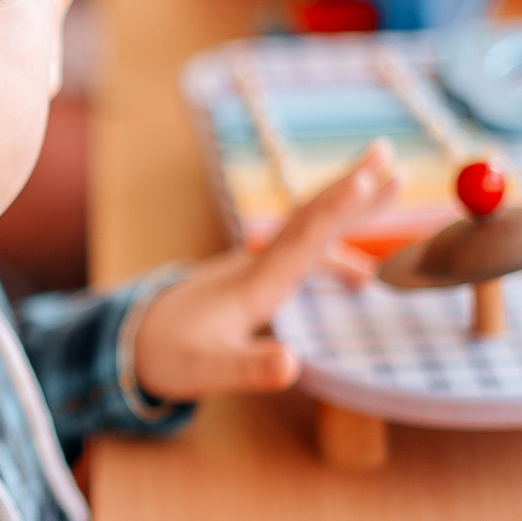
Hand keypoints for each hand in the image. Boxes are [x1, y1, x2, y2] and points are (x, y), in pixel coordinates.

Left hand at [132, 140, 398, 400]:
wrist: (130, 342)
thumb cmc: (169, 356)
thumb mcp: (209, 371)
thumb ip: (250, 368)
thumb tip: (291, 365)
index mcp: (255, 283)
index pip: (303, 238)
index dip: (336, 210)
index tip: (367, 177)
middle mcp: (259, 265)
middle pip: (311, 218)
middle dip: (350, 187)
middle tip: (387, 149)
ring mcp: (257, 269)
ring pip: (310, 231)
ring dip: (349, 209)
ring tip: (391, 182)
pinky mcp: (255, 282)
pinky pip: (305, 256)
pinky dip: (336, 254)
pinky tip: (363, 275)